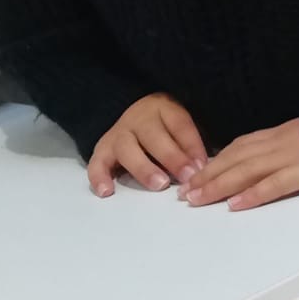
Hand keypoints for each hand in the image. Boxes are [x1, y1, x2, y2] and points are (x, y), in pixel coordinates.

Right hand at [89, 93, 206, 195]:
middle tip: (186, 177)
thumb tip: (201, 169)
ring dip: (143, 168)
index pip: (179, 124)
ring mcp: (118, 134)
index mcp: (162, 108)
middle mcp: (137, 119)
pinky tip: (107, 191)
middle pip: (152, 136)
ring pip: (127, 149)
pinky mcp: (102, 150)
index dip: (192, 145)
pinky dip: (99, 177)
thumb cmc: (163, 127)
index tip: (202, 166)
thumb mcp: (179, 127)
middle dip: (171, 157)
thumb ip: (190, 145)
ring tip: (159, 184)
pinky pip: (96, 163)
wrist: (132, 117)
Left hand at [181, 118, 298, 211]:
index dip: (213, 163)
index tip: (193, 177)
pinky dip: (254, 195)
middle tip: (183, 194)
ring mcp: (290, 156)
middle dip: (207, 177)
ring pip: (246, 171)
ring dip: (219, 185)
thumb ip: (282, 146)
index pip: (237, 148)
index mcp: (277, 135)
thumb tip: (258, 161)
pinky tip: (236, 205)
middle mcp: (277, 144)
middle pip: (235, 160)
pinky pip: (275, 184)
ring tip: (197, 200)